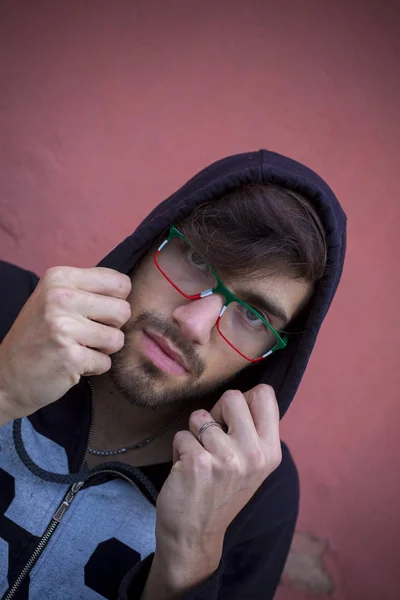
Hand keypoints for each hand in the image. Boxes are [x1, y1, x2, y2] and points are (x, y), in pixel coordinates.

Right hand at [0, 266, 130, 422]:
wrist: (5, 376)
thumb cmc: (38, 336)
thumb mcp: (53, 298)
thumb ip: (87, 289)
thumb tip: (128, 289)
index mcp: (60, 278)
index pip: (120, 283)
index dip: (115, 302)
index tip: (94, 313)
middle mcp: (60, 297)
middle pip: (124, 310)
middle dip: (112, 327)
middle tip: (87, 334)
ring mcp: (64, 327)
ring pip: (118, 338)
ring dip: (103, 349)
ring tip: (79, 348)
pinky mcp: (70, 357)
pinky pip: (106, 362)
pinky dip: (93, 367)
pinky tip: (73, 363)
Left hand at [150, 385, 281, 592]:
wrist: (195, 535)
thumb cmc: (221, 493)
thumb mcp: (252, 465)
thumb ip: (252, 431)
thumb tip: (242, 395)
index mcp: (270, 451)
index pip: (265, 394)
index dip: (244, 400)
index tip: (234, 422)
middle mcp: (254, 454)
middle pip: (232, 396)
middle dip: (216, 413)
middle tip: (214, 439)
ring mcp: (226, 458)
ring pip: (200, 415)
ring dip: (194, 434)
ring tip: (200, 457)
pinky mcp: (198, 462)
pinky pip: (181, 434)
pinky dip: (179, 448)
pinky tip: (186, 470)